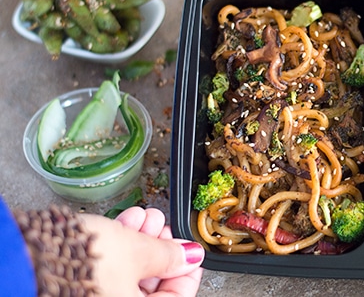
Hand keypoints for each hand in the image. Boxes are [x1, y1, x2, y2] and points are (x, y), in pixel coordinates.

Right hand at [79, 207, 203, 295]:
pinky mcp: (75, 290)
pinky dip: (117, 249)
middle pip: (148, 286)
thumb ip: (169, 255)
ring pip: (126, 276)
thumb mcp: (138, 251)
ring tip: (145, 218)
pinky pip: (106, 273)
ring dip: (139, 243)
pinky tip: (125, 224)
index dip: (185, 271)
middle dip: (158, 250)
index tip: (189, 251)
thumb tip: (190, 255)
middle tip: (163, 228)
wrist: (28, 257)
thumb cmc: (82, 263)